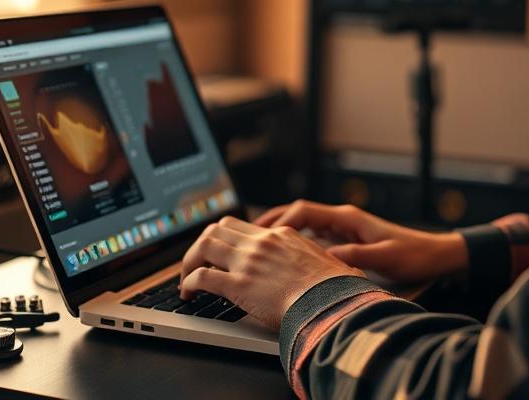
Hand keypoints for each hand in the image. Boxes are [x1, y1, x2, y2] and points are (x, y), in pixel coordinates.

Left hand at [178, 215, 363, 330]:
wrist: (331, 303)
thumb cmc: (336, 289)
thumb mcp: (328, 263)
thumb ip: (319, 261)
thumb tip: (341, 269)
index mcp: (280, 236)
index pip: (241, 226)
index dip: (224, 238)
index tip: (218, 253)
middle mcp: (261, 243)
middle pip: (217, 229)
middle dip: (201, 245)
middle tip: (197, 263)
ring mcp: (248, 262)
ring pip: (204, 246)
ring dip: (189, 262)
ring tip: (187, 279)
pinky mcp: (238, 285)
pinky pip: (201, 277)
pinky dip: (188, 284)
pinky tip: (188, 294)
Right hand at [254, 200, 467, 283]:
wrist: (435, 256)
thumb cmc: (414, 255)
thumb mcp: (384, 258)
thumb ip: (355, 257)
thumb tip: (326, 258)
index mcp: (348, 218)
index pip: (305, 211)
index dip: (281, 221)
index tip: (262, 235)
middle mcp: (343, 220)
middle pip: (298, 214)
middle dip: (272, 223)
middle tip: (246, 236)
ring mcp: (344, 230)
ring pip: (303, 226)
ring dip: (281, 233)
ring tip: (257, 245)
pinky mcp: (347, 241)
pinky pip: (313, 238)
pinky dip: (295, 244)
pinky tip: (284, 258)